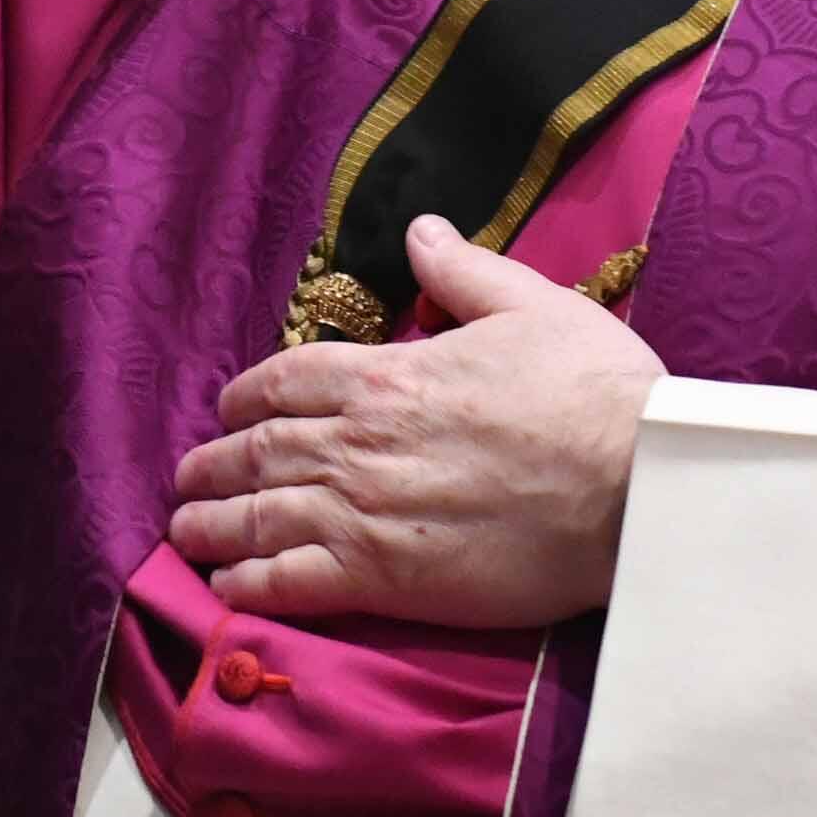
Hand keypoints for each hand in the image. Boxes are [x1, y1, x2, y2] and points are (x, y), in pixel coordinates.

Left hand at [166, 219, 663, 628]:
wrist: (631, 486)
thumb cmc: (593, 392)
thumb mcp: (532, 305)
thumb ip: (464, 272)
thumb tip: (419, 230)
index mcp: (386, 373)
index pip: (285, 379)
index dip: (245, 396)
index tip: (228, 410)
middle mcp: (357, 441)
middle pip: (259, 449)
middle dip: (213, 463)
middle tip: (188, 475)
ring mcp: (362, 512)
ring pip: (258, 516)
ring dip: (211, 522)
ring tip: (184, 528)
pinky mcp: (382, 578)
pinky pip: (289, 581)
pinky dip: (247, 582)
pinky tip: (225, 585)